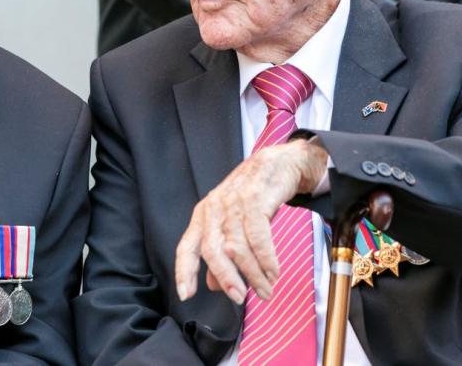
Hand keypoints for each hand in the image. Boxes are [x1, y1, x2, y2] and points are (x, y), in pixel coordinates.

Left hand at [174, 138, 327, 303]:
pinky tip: (273, 271)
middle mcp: (214, 209)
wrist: (276, 163)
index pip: (187, 247)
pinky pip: (259, 237)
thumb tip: (211, 286)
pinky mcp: (255, 199)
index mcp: (203, 216)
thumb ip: (221, 254)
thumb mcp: (233, 224)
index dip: (184, 271)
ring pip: (238, 247)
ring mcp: (233, 203)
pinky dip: (267, 259)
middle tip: (240, 297)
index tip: (186, 294)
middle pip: (213, 251)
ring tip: (265, 289)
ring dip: (253, 274)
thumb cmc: (253, 195)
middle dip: (227, 278)